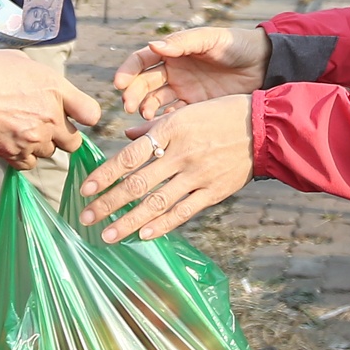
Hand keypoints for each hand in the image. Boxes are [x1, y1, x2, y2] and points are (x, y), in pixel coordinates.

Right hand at [0, 50, 101, 168]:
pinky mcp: (16, 153)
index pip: (91, 113)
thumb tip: (44, 86)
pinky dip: (21, 156)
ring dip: (38, 145)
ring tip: (18, 129)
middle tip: (43, 126)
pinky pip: (29, 163)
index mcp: (56, 88)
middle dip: (61, 136)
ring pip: (49, 152)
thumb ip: (43, 79)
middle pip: (73, 141)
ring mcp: (35, 137)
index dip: (83, 116)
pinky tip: (10, 141)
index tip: (75, 115)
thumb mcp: (23, 62)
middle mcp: (51, 116)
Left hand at [77, 96, 254, 241]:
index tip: (85, 190)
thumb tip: (126, 136)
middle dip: (108, 204)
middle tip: (86, 218)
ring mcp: (198, 175)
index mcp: (170, 130)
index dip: (104, 175)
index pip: (128, 157)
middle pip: (137, 184)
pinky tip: (143, 235)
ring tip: (108, 236)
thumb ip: (155, 128)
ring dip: (128, 222)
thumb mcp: (185, 112)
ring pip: (156, 203)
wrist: (263, 128)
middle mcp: (181, 154)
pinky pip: (183, 212)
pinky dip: (162, 225)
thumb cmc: (220, 115)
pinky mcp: (213, 192)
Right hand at [114, 27, 269, 119]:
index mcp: (173, 51)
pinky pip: (174, 116)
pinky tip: (163, 127)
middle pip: (143, 84)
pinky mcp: (195, 108)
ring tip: (145, 117)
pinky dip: (165, 122)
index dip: (127, 70)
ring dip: (145, 109)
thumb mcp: (210, 39)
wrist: (264, 65)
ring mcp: (183, 90)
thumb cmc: (236, 45)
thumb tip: (153, 45)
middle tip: (129, 106)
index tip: (119, 83)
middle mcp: (173, 71)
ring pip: (155, 102)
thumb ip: (183, 42)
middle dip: (133, 94)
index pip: (141, 60)